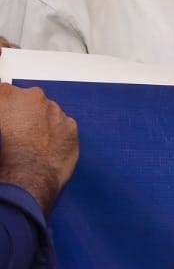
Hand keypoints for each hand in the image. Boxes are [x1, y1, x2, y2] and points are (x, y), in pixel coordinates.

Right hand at [0, 84, 78, 215]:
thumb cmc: (5, 157)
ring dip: (41, 122)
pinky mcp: (71, 125)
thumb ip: (3, 116)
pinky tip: (46, 147)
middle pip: (27, 100)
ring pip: (47, 111)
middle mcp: (33, 97)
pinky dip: (56, 133)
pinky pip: (63, 125)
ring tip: (32, 142)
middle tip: (16, 132)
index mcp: (8, 95)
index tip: (6, 117)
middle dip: (23, 112)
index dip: (5, 107)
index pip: (4, 92)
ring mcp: (55, 110)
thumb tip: (7, 123)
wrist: (26, 177)